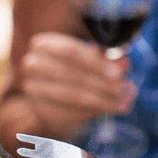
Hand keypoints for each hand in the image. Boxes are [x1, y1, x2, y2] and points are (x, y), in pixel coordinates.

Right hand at [10, 32, 133, 135]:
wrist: (51, 92)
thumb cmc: (76, 67)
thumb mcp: (91, 58)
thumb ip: (106, 59)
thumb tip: (124, 64)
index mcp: (43, 43)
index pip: (71, 52)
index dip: (97, 63)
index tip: (119, 74)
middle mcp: (32, 64)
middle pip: (71, 75)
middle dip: (102, 84)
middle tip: (125, 91)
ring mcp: (32, 89)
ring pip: (70, 96)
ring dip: (100, 101)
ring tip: (122, 104)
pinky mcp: (39, 110)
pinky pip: (66, 114)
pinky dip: (89, 113)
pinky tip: (104, 111)